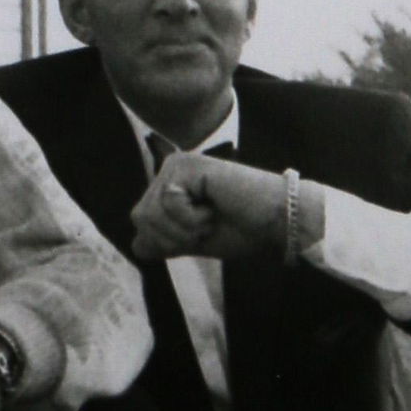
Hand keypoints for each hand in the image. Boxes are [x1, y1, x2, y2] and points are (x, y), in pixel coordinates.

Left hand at [130, 152, 324, 262]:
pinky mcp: (186, 164)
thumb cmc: (240, 230)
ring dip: (186, 228)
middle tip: (207, 227)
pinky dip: (192, 217)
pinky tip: (214, 207)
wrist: (274, 221)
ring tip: (212, 216)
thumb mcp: (194, 241)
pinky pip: (170, 202)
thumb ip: (165, 242)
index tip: (199, 237)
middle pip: (140, 218)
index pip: (140, 223)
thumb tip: (136, 246)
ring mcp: (176, 164)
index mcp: (168, 187)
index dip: (167, 242)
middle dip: (174, 236)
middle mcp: (168, 171)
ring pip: (151, 212)